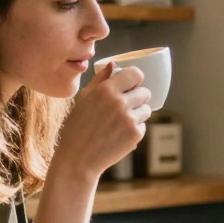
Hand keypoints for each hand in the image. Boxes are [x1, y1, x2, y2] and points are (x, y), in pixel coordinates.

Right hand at [54, 63, 151, 179]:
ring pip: (146, 110)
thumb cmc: (77, 127)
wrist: (78, 158)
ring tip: (120, 122)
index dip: (135, 79)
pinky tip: (119, 134)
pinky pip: (143, 126)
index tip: (132, 85)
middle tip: (126, 106)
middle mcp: (120, 102)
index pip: (136, 74)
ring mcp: (129, 119)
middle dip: (137, 98)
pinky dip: (134, 129)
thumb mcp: (83, 99)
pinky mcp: (135, 134)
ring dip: (137, 114)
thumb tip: (114, 64)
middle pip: (145, 92)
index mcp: (106, 90)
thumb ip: (100, 80)